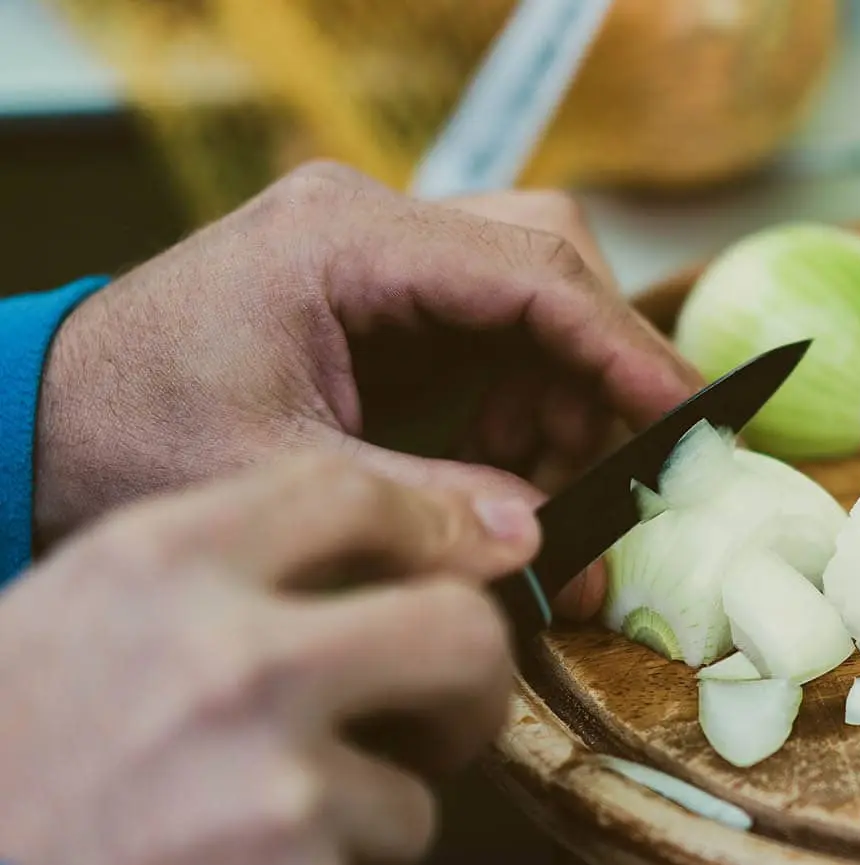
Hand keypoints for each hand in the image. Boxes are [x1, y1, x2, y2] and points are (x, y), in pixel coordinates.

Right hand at [0, 455, 534, 864]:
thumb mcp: (50, 632)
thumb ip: (196, 590)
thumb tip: (357, 576)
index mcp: (159, 573)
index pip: (349, 496)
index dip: (424, 529)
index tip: (456, 560)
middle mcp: (239, 667)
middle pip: (462, 635)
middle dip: (472, 686)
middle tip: (436, 725)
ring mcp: (284, 797)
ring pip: (408, 805)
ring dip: (344, 840)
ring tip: (219, 863)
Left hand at [36, 163, 701, 618]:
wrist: (32, 427)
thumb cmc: (126, 440)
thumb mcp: (280, 480)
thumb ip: (425, 501)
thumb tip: (545, 538)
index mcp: (345, 241)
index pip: (534, 270)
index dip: (626, 349)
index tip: (691, 422)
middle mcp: (373, 229)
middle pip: (550, 263)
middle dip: (603, 375)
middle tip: (624, 482)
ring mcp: (381, 263)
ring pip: (536, 304)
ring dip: (568, 405)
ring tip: (564, 510)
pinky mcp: (384, 308)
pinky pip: (496, 342)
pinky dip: (527, 413)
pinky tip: (518, 483)